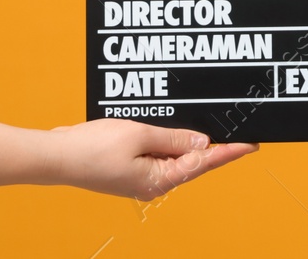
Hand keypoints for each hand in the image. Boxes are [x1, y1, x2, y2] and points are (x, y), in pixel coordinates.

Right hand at [45, 119, 256, 199]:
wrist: (55, 156)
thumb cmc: (92, 147)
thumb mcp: (140, 135)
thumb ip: (175, 138)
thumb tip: (202, 144)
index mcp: (159, 179)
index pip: (204, 163)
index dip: (230, 151)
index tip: (253, 143)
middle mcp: (153, 183)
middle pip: (192, 161)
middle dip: (213, 145)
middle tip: (236, 128)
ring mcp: (140, 177)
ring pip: (175, 156)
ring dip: (189, 140)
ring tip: (209, 123)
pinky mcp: (129, 168)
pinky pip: (157, 153)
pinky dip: (168, 140)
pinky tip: (174, 127)